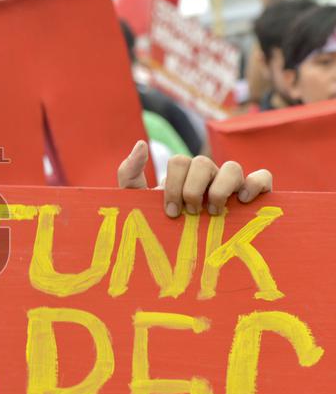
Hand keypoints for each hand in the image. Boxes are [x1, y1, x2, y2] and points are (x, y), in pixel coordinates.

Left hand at [117, 141, 272, 215]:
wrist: (183, 250)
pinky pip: (263, 177)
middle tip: (190, 213)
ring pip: (232, 167)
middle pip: (202, 162)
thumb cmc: (162, 223)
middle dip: (193, 189)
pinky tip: (242, 201)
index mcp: (183, 173)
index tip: (171, 211)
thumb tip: (141, 143)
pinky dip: (255, 184)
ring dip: (220, 189)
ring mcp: (231, 182)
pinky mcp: (254, 193)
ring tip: (213, 212)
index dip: (174, 185)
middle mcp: (208, 174)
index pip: (179, 161)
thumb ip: (129, 173)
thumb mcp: (137, 201)